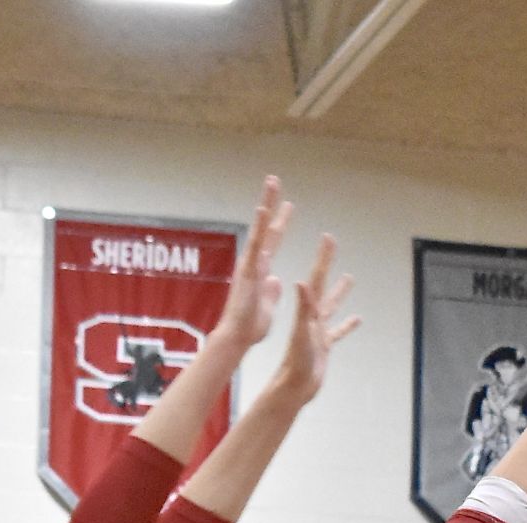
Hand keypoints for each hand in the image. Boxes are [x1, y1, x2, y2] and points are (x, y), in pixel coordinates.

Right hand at [213, 176, 292, 350]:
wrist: (238, 337)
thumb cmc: (250, 327)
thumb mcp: (268, 306)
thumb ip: (271, 292)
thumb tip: (275, 280)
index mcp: (261, 270)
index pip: (273, 240)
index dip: (280, 223)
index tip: (288, 205)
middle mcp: (254, 262)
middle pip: (265, 228)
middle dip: (271, 204)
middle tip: (275, 180)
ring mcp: (249, 263)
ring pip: (259, 229)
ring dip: (266, 205)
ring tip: (272, 183)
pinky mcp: (247, 270)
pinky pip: (255, 244)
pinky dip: (259, 227)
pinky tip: (263, 209)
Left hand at [270, 234, 359, 404]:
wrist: (292, 388)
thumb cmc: (295, 363)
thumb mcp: (301, 333)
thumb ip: (303, 309)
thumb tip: (302, 282)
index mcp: (308, 312)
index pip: (317, 278)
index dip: (323, 258)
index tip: (328, 238)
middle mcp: (313, 317)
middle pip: (323, 285)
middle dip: (327, 264)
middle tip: (333, 245)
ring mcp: (319, 331)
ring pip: (331, 306)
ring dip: (339, 292)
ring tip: (350, 278)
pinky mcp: (323, 345)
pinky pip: (338, 332)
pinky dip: (347, 325)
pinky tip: (357, 320)